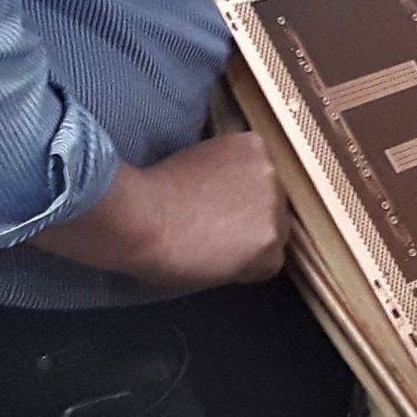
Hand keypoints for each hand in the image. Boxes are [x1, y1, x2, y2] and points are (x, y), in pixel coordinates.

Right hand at [34, 132, 288, 289]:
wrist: (142, 217)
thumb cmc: (151, 192)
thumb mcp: (196, 161)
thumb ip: (223, 174)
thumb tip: (226, 198)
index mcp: (253, 146)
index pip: (261, 180)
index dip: (238, 202)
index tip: (216, 212)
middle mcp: (272, 172)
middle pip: (271, 206)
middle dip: (249, 221)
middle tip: (214, 234)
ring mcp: (274, 207)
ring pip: (272, 235)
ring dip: (249, 246)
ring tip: (212, 251)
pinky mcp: (270, 242)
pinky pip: (268, 264)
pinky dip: (247, 270)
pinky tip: (219, 264)